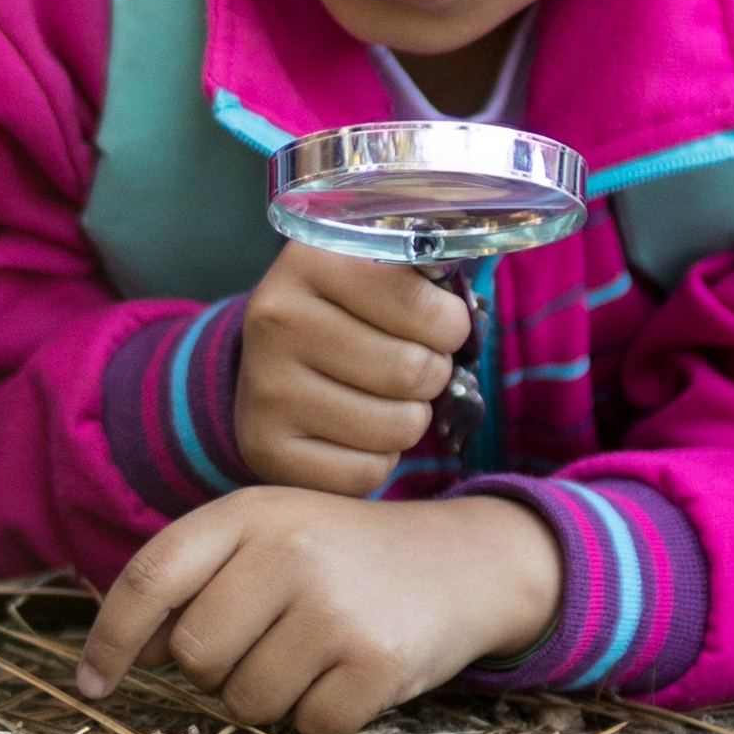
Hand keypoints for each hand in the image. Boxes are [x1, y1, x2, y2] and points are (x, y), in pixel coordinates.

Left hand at [78, 490, 559, 733]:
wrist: (462, 562)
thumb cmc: (341, 558)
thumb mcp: (269, 539)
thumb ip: (196, 581)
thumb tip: (127, 655)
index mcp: (249, 512)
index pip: (149, 578)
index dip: (109, 639)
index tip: (93, 684)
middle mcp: (289, 550)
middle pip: (192, 655)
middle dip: (214, 671)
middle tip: (262, 645)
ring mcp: (334, 607)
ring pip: (244, 702)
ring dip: (268, 698)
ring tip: (311, 655)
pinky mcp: (375, 661)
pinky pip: (306, 727)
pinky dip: (321, 716)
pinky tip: (349, 674)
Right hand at [232, 245, 461, 494]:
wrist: (268, 363)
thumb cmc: (346, 315)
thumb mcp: (374, 273)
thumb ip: (424, 280)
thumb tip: (468, 315)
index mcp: (310, 262)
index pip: (420, 304)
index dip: (450, 324)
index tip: (441, 326)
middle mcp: (277, 322)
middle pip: (412, 370)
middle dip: (432, 373)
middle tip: (414, 366)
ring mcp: (266, 389)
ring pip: (397, 427)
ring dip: (410, 418)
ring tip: (386, 398)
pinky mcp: (266, 449)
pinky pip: (367, 471)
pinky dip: (378, 458)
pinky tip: (355, 432)